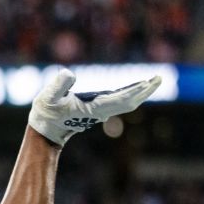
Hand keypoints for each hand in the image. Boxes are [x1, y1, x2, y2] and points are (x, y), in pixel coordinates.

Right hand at [28, 67, 161, 145]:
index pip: (119, 100)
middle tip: (159, 78)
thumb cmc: (45, 113)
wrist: (44, 130)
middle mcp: (100, 112)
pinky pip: (120, 102)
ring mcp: (100, 112)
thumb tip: (69, 73)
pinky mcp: (97, 110)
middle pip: (129, 103)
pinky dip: (131, 94)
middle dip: (144, 91)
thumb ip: (57, 86)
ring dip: (141, 93)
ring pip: (126, 103)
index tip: (148, 82)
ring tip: (152, 80)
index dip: (134, 91)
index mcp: (93, 109)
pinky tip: (136, 87)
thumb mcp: (47, 98)